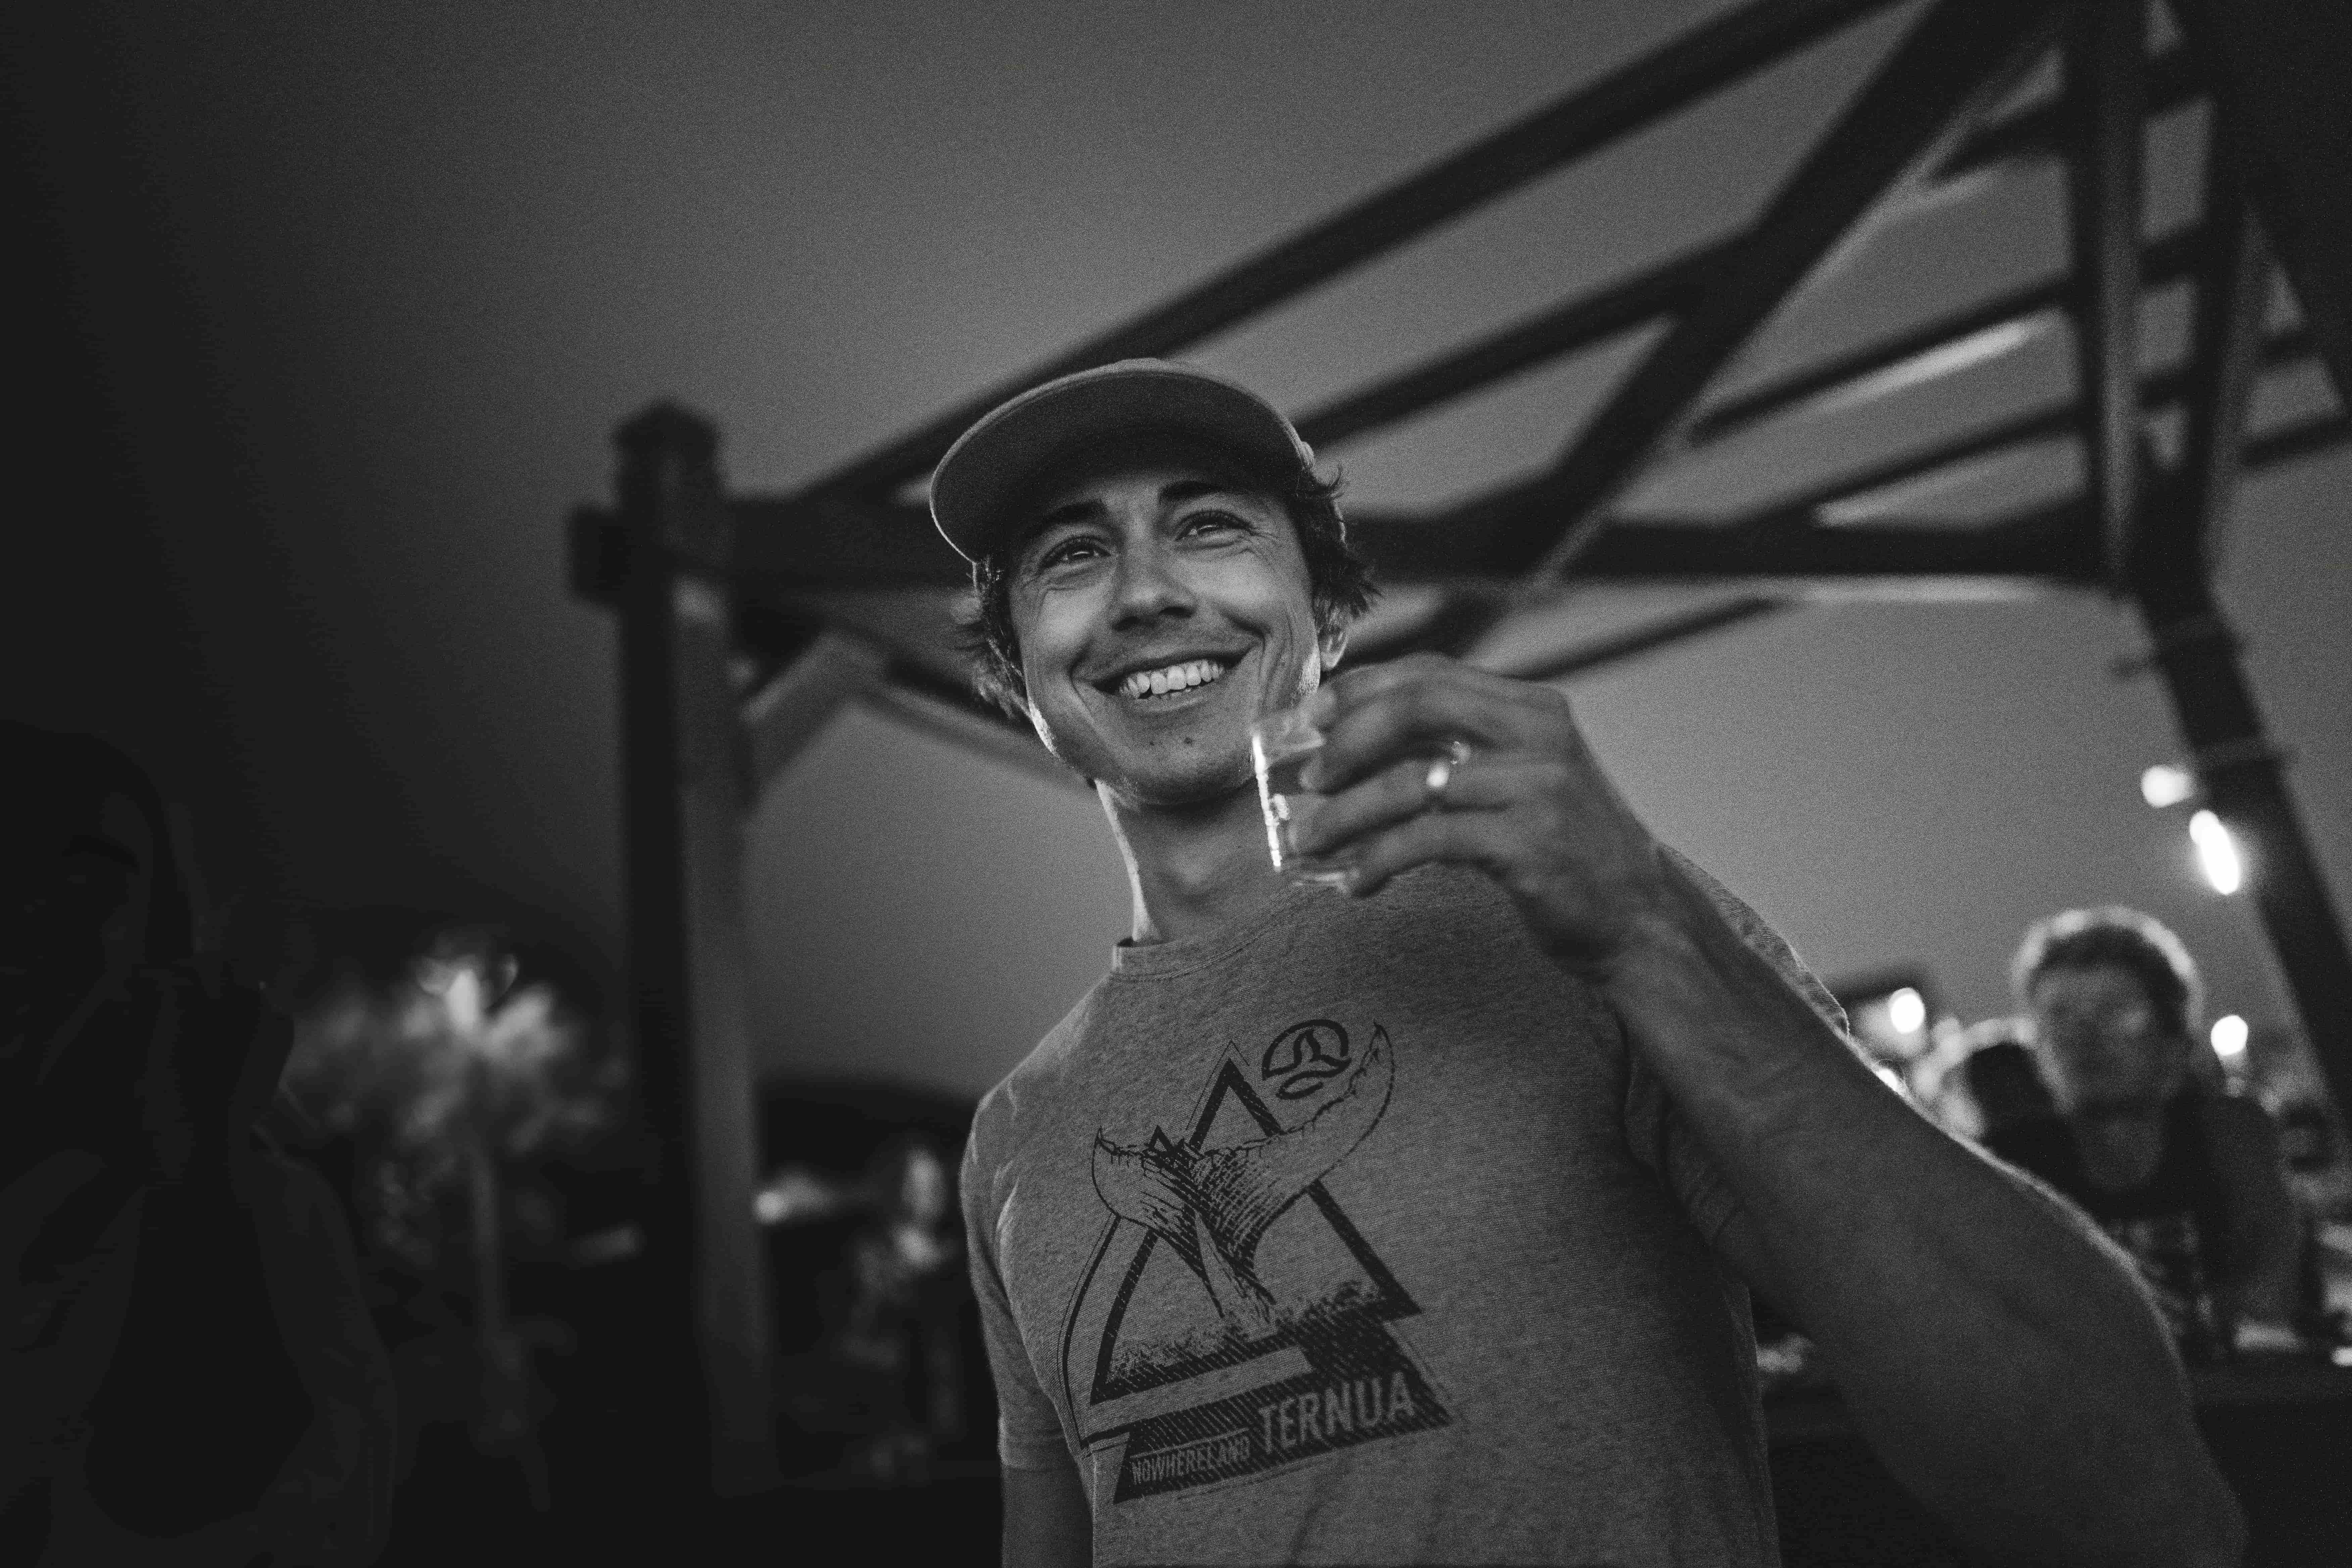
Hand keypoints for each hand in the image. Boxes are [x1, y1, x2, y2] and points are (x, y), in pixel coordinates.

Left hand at [1288, 653, 1676, 979]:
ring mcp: (1536, 787)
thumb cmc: (1564, 849)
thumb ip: (1456, 752)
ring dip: (1346, 814)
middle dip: (1347, 739)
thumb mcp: (1518, 780)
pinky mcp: (1526, 842)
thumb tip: (1354, 747)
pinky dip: (1379, 860)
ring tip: (1309, 842)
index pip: (1430, 672)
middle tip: (1307, 777)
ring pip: (1411, 783)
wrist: (1636, 918)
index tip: (1308, 715)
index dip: (1360, 688)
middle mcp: (1538, 734)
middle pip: (1417, 706)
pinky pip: (1427, 841)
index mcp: (1532, 707)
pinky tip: (1358, 882)